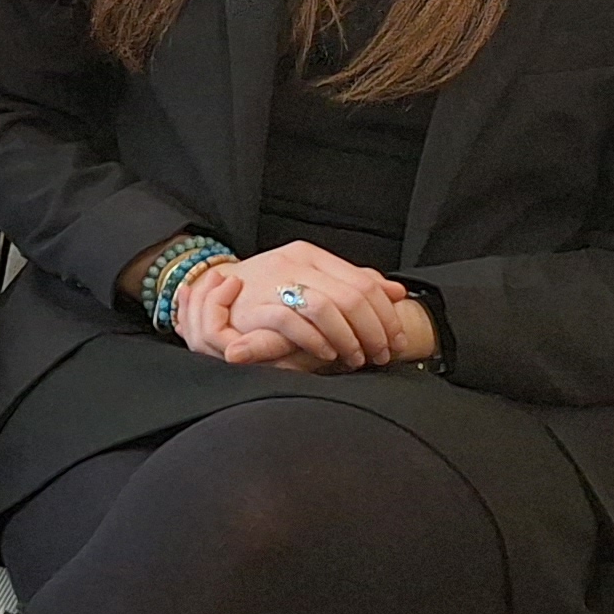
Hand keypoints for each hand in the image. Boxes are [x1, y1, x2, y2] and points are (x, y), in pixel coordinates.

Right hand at [190, 242, 407, 371]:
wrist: (217, 294)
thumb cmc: (268, 294)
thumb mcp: (310, 282)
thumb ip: (349, 284)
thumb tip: (396, 292)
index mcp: (310, 254)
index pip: (364, 281)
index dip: (386, 314)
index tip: (397, 339)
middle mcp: (294, 262)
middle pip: (352, 295)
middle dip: (374, 330)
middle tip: (381, 354)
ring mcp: (273, 280)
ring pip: (328, 307)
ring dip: (350, 338)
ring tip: (356, 358)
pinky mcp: (256, 304)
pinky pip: (296, 321)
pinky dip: (317, 341)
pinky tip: (327, 354)